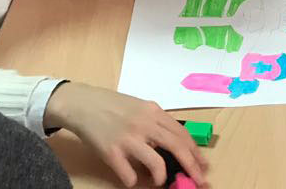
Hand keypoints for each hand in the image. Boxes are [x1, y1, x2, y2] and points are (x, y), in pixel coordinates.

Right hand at [44, 82, 208, 188]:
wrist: (83, 104)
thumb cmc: (112, 106)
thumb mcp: (139, 108)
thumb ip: (155, 123)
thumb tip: (173, 145)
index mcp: (153, 112)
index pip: (182, 133)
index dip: (195, 151)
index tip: (202, 164)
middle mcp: (144, 124)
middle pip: (176, 146)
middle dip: (191, 166)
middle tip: (199, 180)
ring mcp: (128, 138)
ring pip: (156, 163)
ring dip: (161, 176)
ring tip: (159, 180)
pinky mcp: (111, 152)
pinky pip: (129, 175)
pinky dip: (133, 181)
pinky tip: (131, 178)